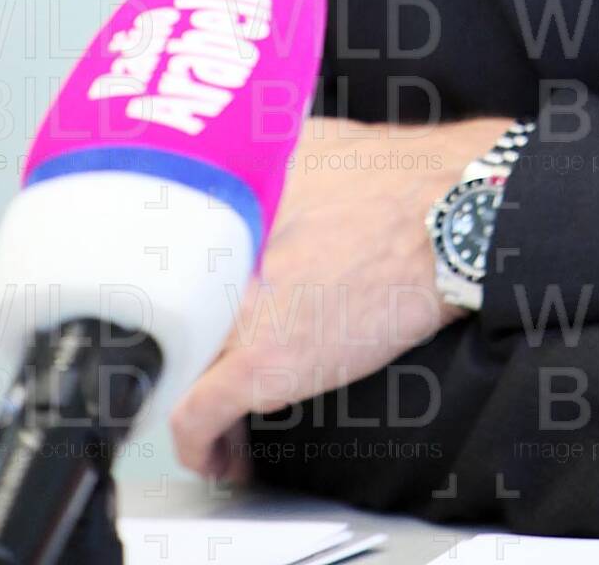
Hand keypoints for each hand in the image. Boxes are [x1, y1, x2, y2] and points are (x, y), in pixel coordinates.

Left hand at [168, 113, 514, 481]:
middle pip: (159, 314)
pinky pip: (197, 416)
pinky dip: (198, 444)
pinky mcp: (259, 360)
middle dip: (175, 347)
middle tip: (193, 370)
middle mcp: (205, 251)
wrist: (444, 216)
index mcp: (214, 201)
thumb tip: (258, 172)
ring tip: (205, 420)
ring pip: (173, 365)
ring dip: (187, 394)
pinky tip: (216, 457)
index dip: (165, 298)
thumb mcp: (312, 142)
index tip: (177, 318)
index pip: (154, 257)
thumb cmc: (398, 178)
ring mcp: (227, 305)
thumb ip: (267, 161)